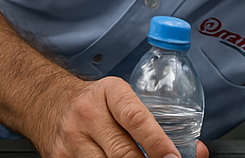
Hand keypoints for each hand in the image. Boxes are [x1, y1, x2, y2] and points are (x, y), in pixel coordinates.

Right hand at [33, 77, 206, 157]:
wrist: (48, 101)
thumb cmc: (95, 103)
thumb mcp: (122, 100)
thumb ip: (155, 123)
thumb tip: (197, 152)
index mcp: (108, 93)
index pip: (136, 118)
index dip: (158, 143)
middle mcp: (87, 114)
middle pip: (124, 153)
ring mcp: (71, 139)